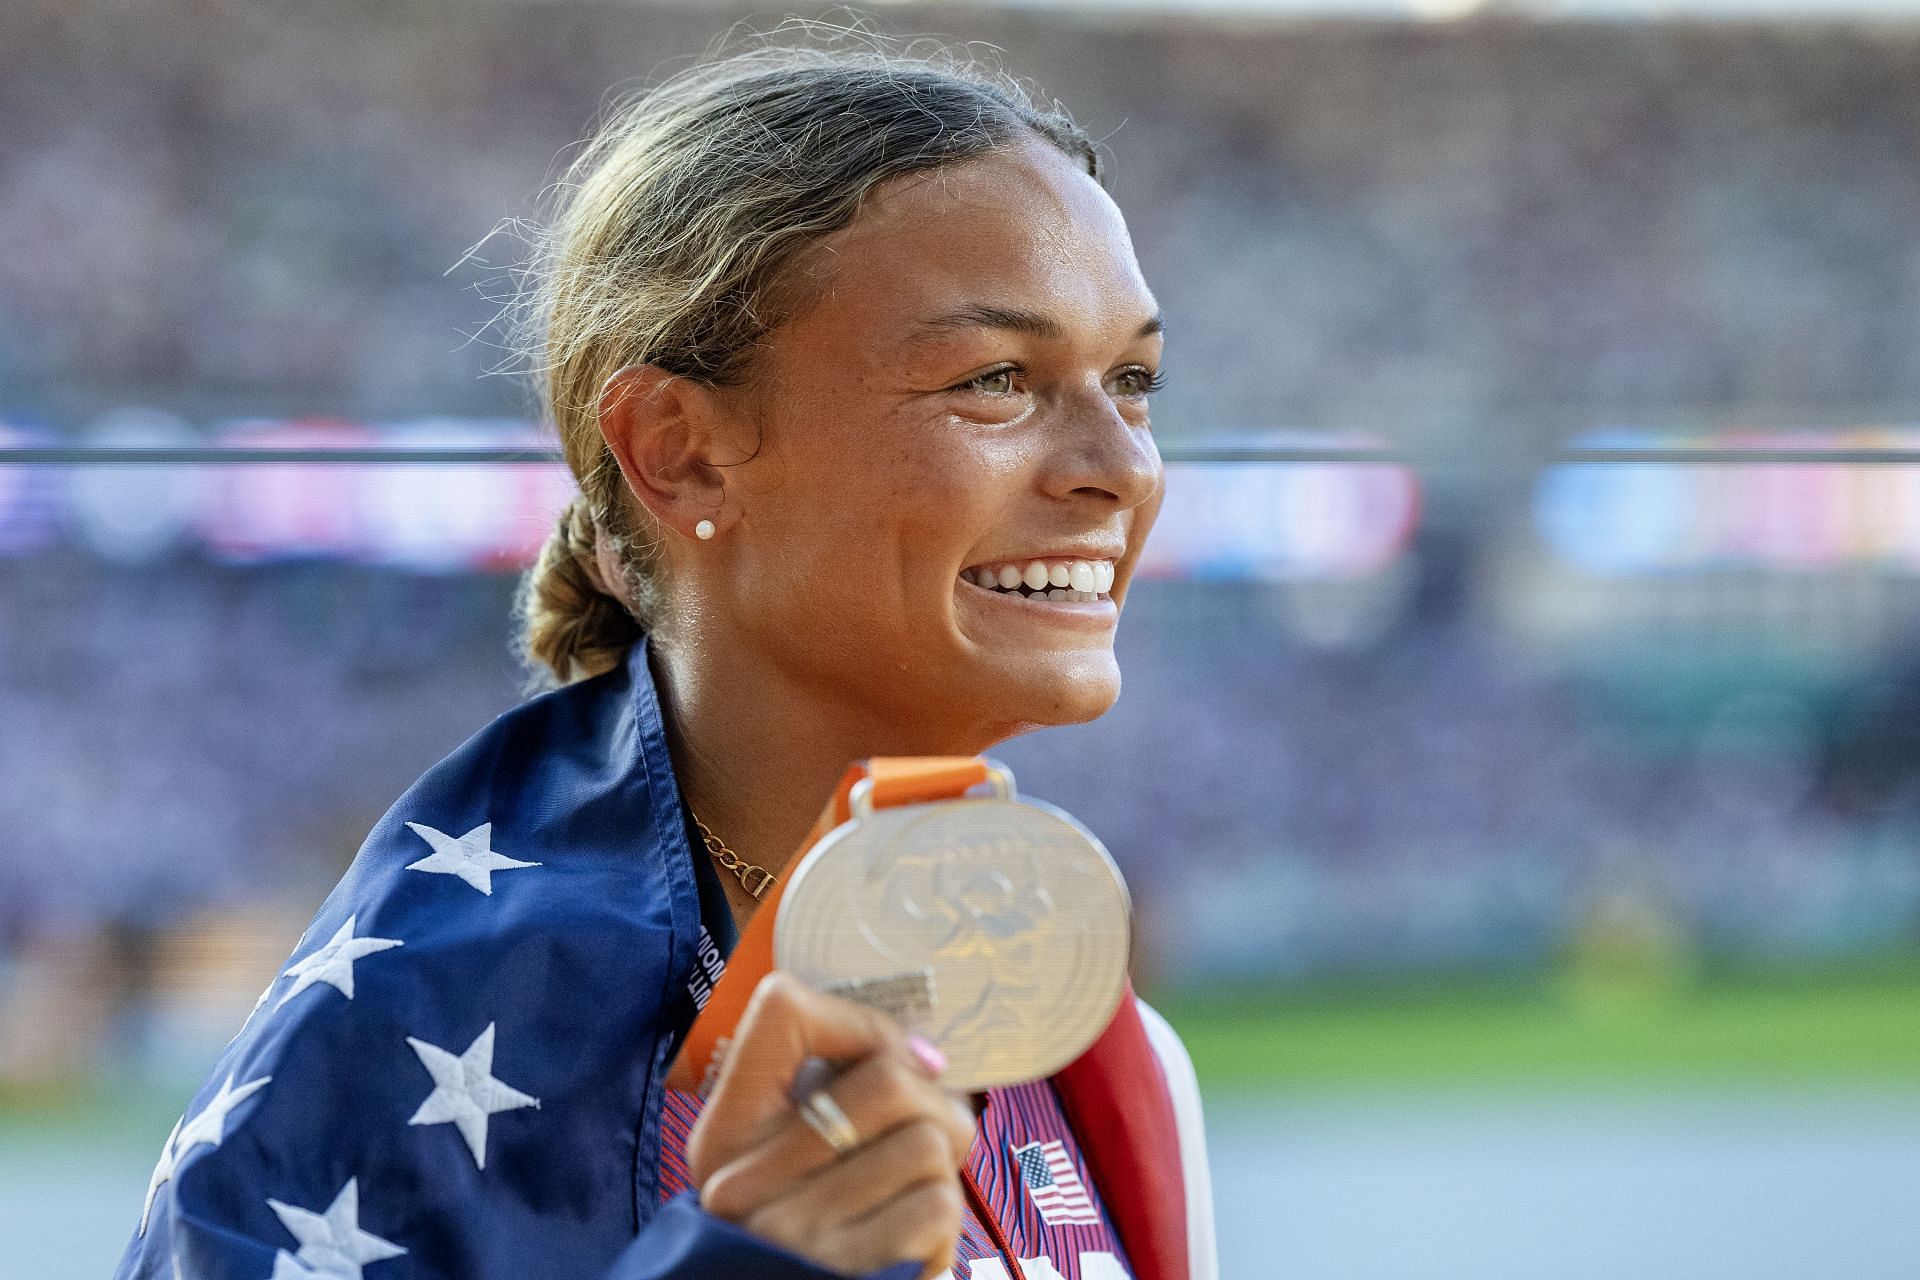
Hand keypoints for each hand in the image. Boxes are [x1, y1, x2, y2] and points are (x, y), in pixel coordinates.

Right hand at [686, 972, 976, 1279]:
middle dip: (932, 1101)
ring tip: (908, 1190)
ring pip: (928, 1141)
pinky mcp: (854, 1274)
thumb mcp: (781, 1153)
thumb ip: (833, 1087)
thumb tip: (927, 1055)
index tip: (888, 1057)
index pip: (782, 1010)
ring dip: (940, 1166)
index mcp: (726, 1134)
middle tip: (925, 1130)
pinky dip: (942, 1216)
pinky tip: (910, 1235)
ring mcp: (798, 1234)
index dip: (860, 1023)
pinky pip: (940, 1203)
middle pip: (889, 1080)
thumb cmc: (805, 1224)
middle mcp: (748, 1182)